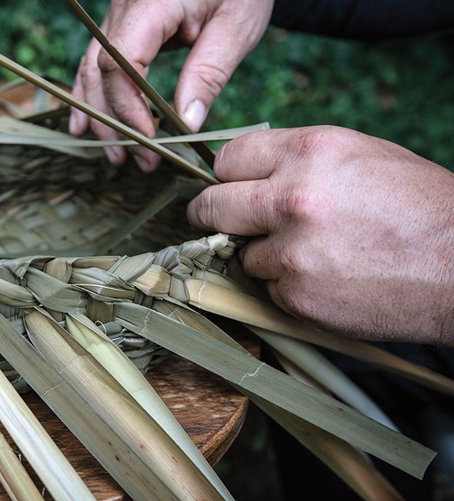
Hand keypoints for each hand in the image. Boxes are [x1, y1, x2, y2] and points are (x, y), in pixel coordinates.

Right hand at [70, 0, 272, 171]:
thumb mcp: (236, 27)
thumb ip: (208, 74)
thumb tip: (186, 125)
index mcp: (152, 3)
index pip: (120, 63)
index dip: (129, 107)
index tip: (151, 139)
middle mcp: (123, 5)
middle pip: (101, 72)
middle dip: (117, 123)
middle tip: (142, 162)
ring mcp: (117, 12)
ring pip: (91, 70)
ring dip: (100, 116)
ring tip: (117, 156)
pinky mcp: (121, 22)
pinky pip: (95, 61)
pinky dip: (91, 95)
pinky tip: (84, 126)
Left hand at [187, 126, 453, 344]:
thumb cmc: (417, 206)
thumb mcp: (359, 156)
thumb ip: (296, 161)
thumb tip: (247, 172)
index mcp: (307, 152)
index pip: (227, 159)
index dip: (226, 175)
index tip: (227, 187)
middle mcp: (291, 198)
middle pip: (210, 207)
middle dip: (211, 215)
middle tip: (220, 222)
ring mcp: (291, 251)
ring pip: (242, 254)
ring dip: (264, 257)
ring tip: (315, 253)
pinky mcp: (296, 297)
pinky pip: (269, 290)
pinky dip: (288, 287)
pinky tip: (328, 279)